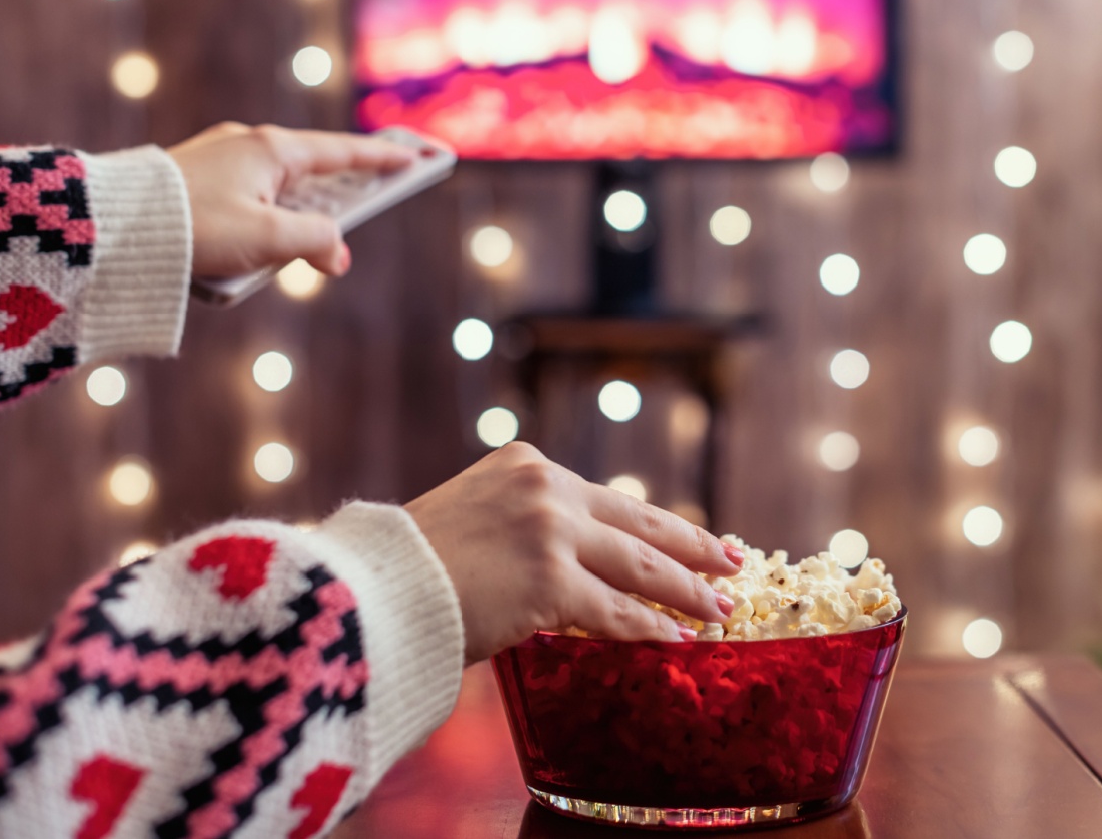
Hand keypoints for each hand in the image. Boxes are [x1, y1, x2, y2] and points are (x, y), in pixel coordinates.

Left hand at [168, 122, 414, 277]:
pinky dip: (263, 219)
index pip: (343, 153)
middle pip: (311, 170)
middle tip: (372, 196)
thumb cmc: (192, 227)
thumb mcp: (268, 240)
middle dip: (339, 192)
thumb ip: (317, 242)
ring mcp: (218, 160)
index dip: (382, 160)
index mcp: (273, 150)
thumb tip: (337, 254)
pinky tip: (251, 251)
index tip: (414, 158)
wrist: (107, 226)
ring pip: (276, 188)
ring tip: (297, 248)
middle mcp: (247, 145)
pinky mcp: (193, 180)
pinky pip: (246, 199)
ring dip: (294, 216)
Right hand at [406, 442, 745, 666]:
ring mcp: (551, 532)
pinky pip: (615, 612)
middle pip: (641, 524)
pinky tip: (677, 639)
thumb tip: (570, 566)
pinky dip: (651, 628)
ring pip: (640, 568)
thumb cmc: (406, 568)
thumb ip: (522, 528)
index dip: (658, 524)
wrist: (368, 590)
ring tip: (720, 610)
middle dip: (694, 547)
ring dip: (688, 592)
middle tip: (733, 561)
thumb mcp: (470, 519)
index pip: (612, 500)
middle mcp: (546, 488)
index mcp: (526, 464)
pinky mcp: (550, 581)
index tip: (694, 536)